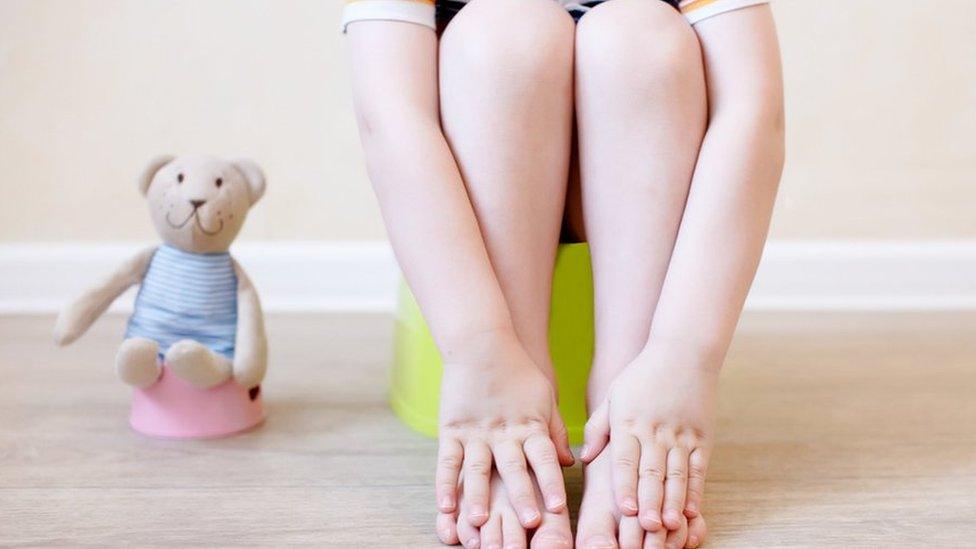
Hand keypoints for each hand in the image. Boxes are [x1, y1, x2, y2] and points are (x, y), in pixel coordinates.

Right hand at [435, 329, 573, 529]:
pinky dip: (445, 484)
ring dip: (479, 496)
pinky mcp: (451, 429)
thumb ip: (555, 432)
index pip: (544, 458)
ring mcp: (475, 432)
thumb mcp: (545, 398)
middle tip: (528, 523)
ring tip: (480, 520)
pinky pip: (448, 460)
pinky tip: (445, 506)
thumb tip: (569, 463)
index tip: (557, 508)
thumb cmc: (518, 370)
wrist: (482, 342)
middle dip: (521, 497)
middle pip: (514, 468)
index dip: (550, 483)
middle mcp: (504, 433)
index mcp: (530, 426)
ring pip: (478, 468)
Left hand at [580, 349, 717, 532]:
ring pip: (676, 474)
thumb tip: (583, 457)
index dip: (625, 486)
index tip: (624, 510)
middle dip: (649, 502)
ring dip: (671, 502)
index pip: (626, 459)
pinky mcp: (702, 437)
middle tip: (645, 528)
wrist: (685, 351)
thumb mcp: (613, 396)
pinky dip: (695, 491)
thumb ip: (598, 428)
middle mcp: (656, 430)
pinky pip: (698, 469)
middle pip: (651, 471)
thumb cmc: (642, 375)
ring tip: (667, 526)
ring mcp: (682, 434)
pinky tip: (690, 510)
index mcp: (629, 422)